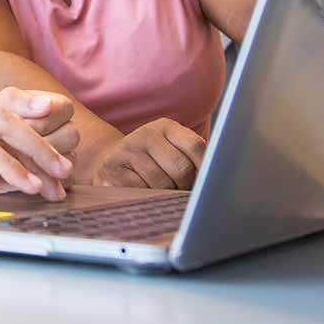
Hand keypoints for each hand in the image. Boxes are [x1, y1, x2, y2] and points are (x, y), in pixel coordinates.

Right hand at [74, 118, 205, 189]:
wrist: (108, 161)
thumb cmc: (149, 161)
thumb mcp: (169, 150)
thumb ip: (191, 158)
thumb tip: (214, 179)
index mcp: (165, 126)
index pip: (196, 146)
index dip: (206, 168)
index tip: (207, 182)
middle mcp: (145, 134)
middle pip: (181, 168)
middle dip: (184, 186)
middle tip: (179, 191)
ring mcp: (127, 151)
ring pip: (162, 183)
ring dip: (165, 194)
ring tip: (160, 192)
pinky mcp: (112, 170)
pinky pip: (141, 191)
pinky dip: (146, 197)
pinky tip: (142, 193)